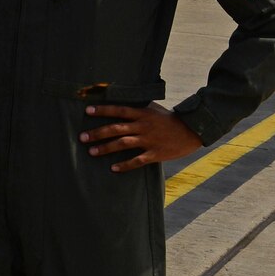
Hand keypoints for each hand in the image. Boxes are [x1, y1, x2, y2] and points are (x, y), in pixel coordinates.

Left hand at [80, 103, 203, 171]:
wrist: (192, 130)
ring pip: (123, 144)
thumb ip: (136, 110)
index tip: (87, 111)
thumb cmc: (169, 119)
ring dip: (106, 148)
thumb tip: (118, 106)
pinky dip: (125, 165)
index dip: (103, 110)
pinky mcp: (156, 153)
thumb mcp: (153, 109)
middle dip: (98, 133)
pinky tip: (113, 168)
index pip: (119, 110)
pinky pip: (138, 160)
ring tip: (91, 152)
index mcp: (142, 114)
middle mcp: (143, 126)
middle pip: (116, 128)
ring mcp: (149, 140)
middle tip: (82, 137)